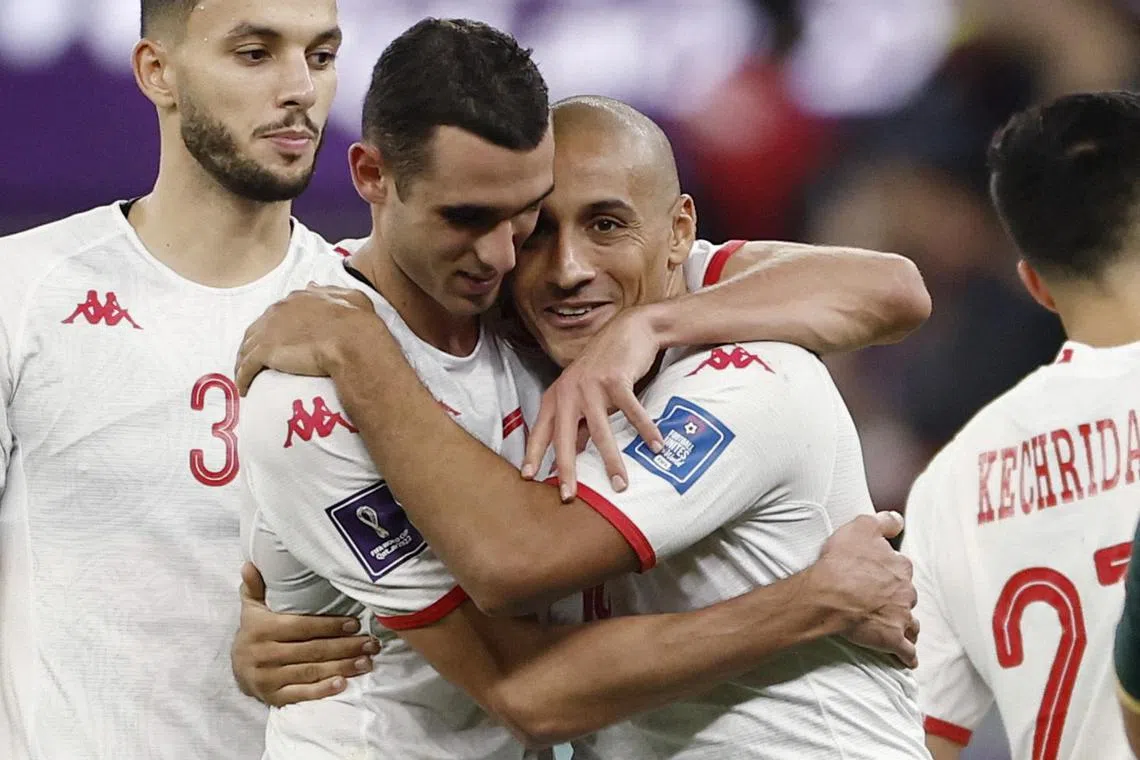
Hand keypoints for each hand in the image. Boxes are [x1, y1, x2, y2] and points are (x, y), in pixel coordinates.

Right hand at [231, 562, 379, 706]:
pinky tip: (343, 684)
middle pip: (312, 650)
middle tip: (371, 644)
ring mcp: (268, 678)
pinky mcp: (272, 697)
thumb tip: (249, 564)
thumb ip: (254, 587)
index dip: (330, 626)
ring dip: (342, 667)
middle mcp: (264, 654)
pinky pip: (301, 694)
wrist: (236, 669)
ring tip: (366, 662)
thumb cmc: (253, 632)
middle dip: (345, 647)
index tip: (355, 624)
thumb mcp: (251, 608)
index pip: (302, 627)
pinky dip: (322, 690)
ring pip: (311, 672)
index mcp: (262, 629)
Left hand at [235, 285, 380, 395]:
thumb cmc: (356, 322)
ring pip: (247, 348)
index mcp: (297, 300)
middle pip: (257, 329)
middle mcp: (278, 311)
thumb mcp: (351, 297)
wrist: (352, 341)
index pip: (277, 314)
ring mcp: (269, 331)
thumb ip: (331, 290)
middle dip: (254, 343)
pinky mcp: (266, 352)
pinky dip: (242, 377)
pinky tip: (243, 389)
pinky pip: (246, 367)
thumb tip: (313, 285)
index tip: (276, 340)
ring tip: (245, 376)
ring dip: (243, 361)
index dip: (274, 328)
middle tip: (256, 359)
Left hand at [520, 308, 664, 501]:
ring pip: (600, 431)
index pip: (541, 431)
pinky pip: (632, 411)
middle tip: (569, 496)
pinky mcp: (616, 379)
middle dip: (566, 469)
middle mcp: (569, 392)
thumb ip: (577, 422)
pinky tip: (656, 446)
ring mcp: (591, 385)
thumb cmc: (605, 368)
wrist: (628, 330)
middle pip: (564, 437)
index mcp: (556, 396)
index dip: (533, 455)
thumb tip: (575, 457)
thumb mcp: (584, 394)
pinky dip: (645, 430)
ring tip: (620, 485)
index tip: (528, 478)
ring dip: (612, 460)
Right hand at [810, 512, 918, 667]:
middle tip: (885, 602)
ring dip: (907, 626)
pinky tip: (907, 660)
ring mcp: (901, 617)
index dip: (891, 571)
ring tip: (900, 629)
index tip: (882, 575)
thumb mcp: (861, 527)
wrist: (830, 594)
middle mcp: (906, 592)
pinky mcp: (892, 640)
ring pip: (911, 623)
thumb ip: (883, 521)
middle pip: (908, 597)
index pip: (902, 568)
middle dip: (900, 599)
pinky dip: (907, 656)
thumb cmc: (842, 561)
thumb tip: (898, 520)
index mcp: (900, 567)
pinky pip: (906, 651)